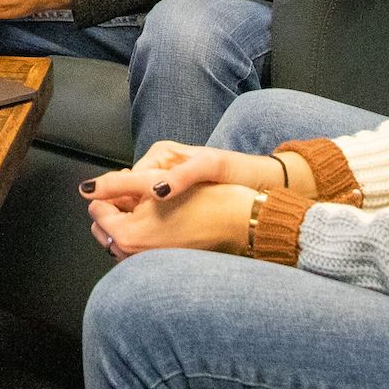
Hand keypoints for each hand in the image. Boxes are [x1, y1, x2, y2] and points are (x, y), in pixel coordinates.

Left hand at [85, 180, 258, 258]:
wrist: (236, 222)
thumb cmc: (200, 201)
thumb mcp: (151, 182)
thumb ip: (114, 184)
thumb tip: (86, 188)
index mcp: (126, 235)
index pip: (97, 208)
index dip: (114, 192)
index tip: (135, 187)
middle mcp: (133, 256)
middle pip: (105, 225)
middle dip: (118, 208)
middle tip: (145, 195)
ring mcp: (147, 263)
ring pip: (120, 236)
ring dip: (130, 220)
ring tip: (156, 207)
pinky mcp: (160, 265)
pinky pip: (137, 247)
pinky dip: (142, 233)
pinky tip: (163, 221)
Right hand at [88, 144, 283, 213]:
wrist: (260, 182)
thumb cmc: (237, 170)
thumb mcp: (209, 167)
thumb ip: (182, 176)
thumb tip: (157, 191)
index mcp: (162, 153)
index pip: (131, 178)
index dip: (127, 199)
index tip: (129, 220)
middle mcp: (161, 166)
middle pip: (133, 191)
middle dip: (133, 210)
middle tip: (137, 231)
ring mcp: (169, 181)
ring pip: (143, 203)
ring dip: (143, 217)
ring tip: (148, 235)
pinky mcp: (178, 196)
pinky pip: (157, 209)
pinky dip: (156, 221)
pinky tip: (162, 232)